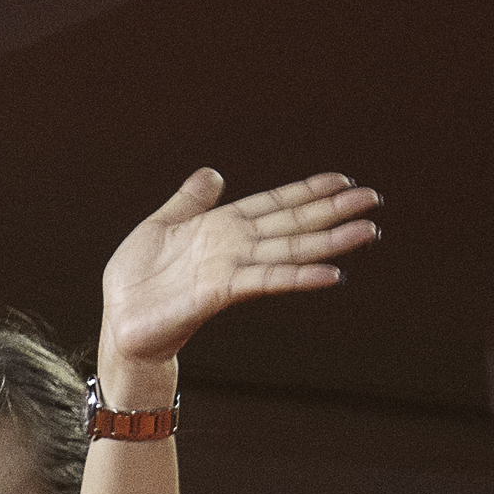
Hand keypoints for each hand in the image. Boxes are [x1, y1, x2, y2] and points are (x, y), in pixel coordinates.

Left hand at [96, 169, 382, 399]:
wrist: (119, 320)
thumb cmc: (136, 279)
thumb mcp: (160, 226)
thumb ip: (189, 201)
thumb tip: (213, 174)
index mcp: (222, 228)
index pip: (274, 204)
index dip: (307, 191)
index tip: (342, 179)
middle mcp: (235, 247)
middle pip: (292, 224)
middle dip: (333, 212)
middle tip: (373, 200)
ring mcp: (231, 270)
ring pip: (290, 250)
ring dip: (330, 242)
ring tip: (368, 231)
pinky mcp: (220, 292)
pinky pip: (266, 280)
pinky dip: (298, 276)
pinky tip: (332, 273)